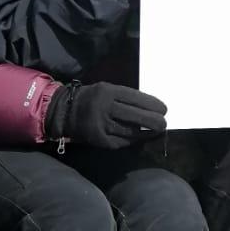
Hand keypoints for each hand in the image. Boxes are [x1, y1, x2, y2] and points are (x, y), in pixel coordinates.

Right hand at [45, 81, 167, 149]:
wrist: (64, 112)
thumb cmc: (92, 98)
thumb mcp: (106, 89)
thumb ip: (125, 97)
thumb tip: (150, 106)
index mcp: (107, 92)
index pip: (135, 98)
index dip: (152, 104)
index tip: (164, 108)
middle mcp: (104, 108)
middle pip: (134, 116)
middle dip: (153, 120)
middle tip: (164, 122)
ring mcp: (102, 125)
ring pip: (130, 131)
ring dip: (147, 132)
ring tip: (158, 131)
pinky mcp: (100, 140)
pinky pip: (122, 141)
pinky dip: (135, 140)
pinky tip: (145, 138)